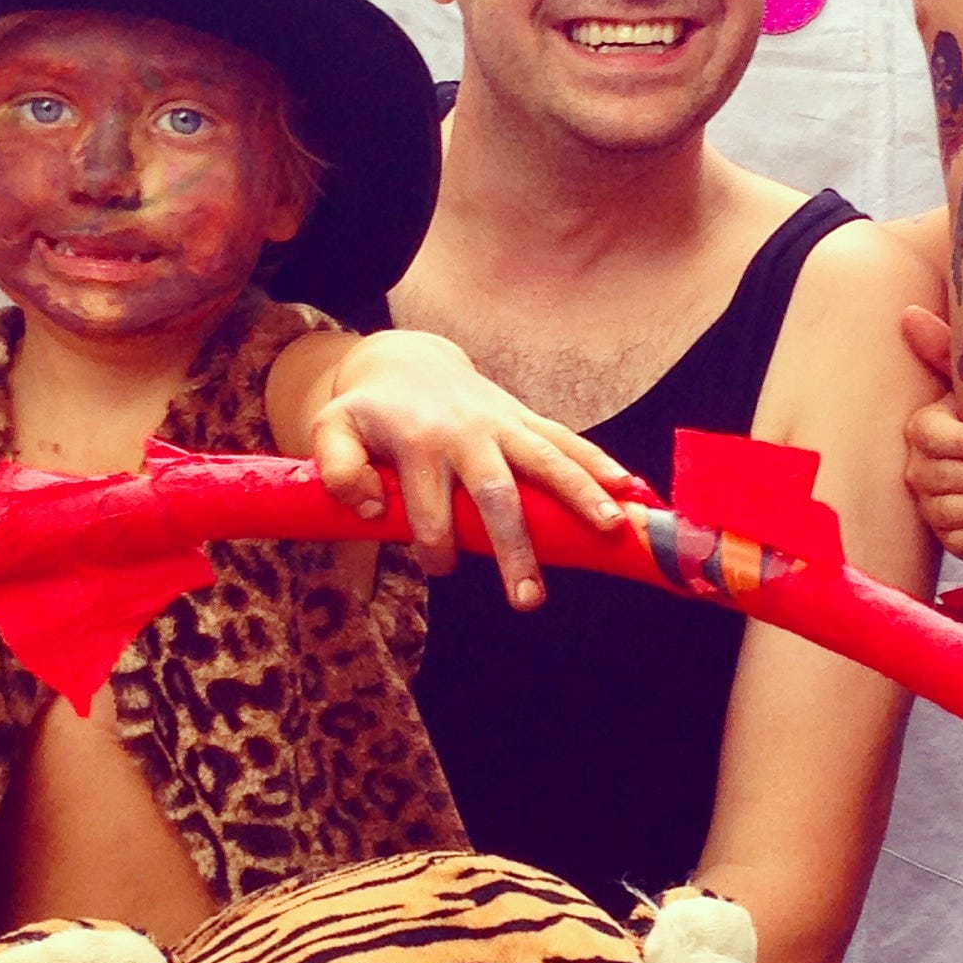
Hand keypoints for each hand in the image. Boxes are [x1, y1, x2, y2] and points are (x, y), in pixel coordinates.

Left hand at [312, 333, 631, 607]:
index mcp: (418, 443)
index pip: (430, 507)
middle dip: (515, 546)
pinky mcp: (525, 419)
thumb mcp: (332, 429)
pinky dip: (599, 462)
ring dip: (581, 496)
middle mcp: (466, 433)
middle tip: (529, 599)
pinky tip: (630, 489)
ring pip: (547, 461)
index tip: (443, 566)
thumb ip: (335, 468)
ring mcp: (502, 424)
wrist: (409, 363)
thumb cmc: (370, 412)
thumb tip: (367, 508)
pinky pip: (567, 440)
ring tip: (611, 530)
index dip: (436, 544)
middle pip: (497, 494)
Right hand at [898, 305, 962, 557]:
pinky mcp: (952, 532)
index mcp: (927, 427)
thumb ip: (946, 350)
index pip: (930, 435)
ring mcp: (934, 502)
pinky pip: (954, 542)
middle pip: (937, 478)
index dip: (961, 442)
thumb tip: (910, 314)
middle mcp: (922, 467)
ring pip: (946, 512)